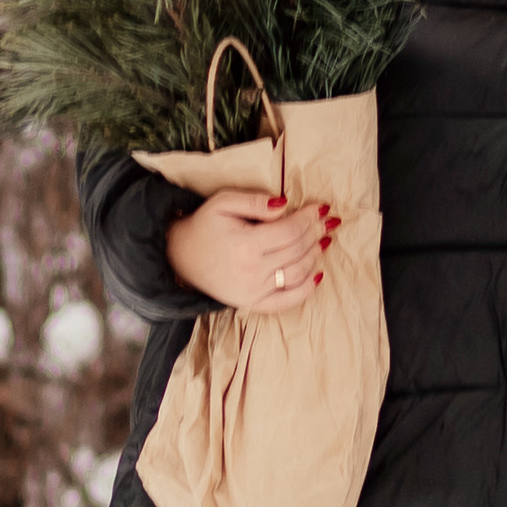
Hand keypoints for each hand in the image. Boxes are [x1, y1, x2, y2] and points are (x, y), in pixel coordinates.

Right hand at [164, 188, 338, 313]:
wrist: (177, 256)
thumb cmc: (204, 225)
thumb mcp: (223, 202)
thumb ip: (255, 202)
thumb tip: (285, 205)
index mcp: (246, 245)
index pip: (291, 231)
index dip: (310, 218)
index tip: (322, 207)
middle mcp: (252, 271)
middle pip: (297, 250)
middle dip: (316, 233)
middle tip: (329, 221)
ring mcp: (252, 291)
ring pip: (297, 273)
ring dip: (315, 256)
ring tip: (325, 240)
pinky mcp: (250, 304)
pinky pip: (285, 301)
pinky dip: (305, 290)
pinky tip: (318, 274)